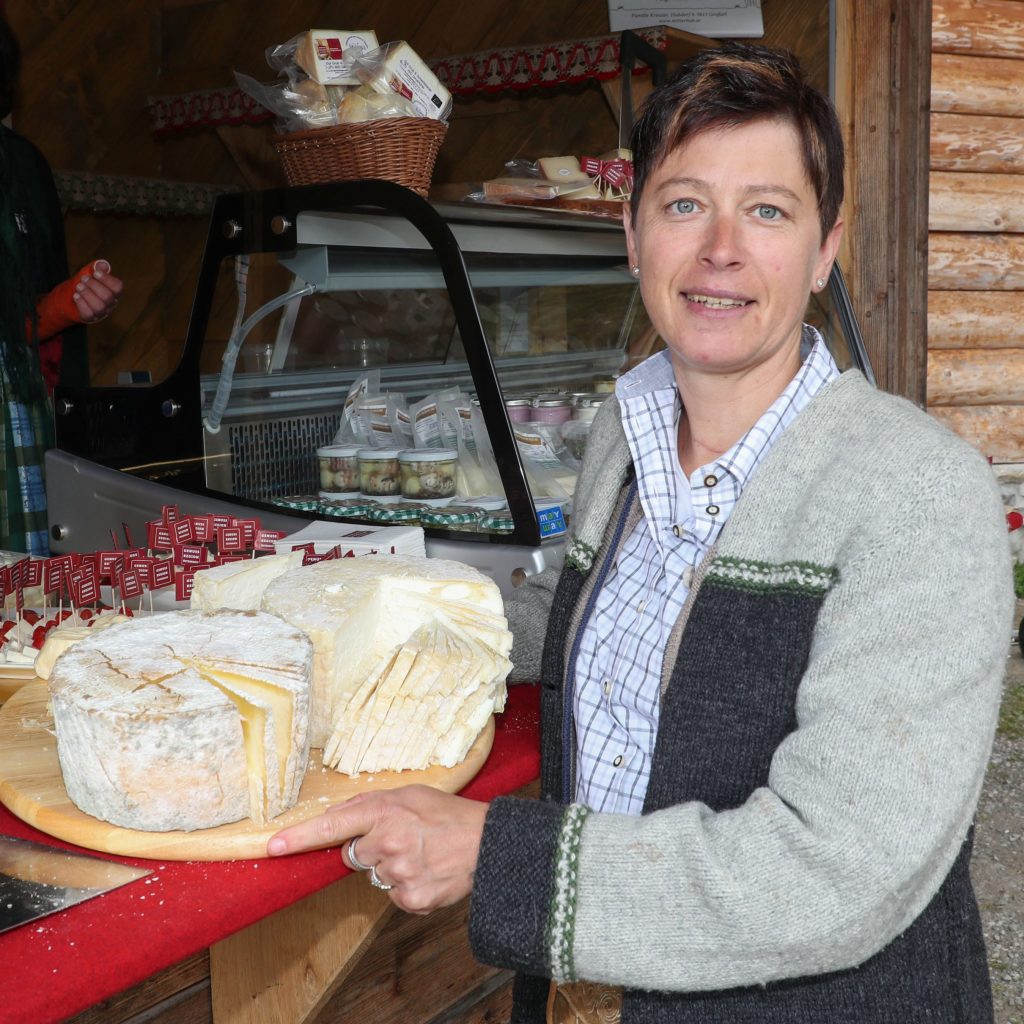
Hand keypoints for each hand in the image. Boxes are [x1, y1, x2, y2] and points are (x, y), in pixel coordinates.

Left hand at [72, 261, 123, 322]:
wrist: (70, 296)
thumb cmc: (84, 284)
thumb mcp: (89, 272)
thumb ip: (96, 267)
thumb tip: (102, 265)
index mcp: (113, 292)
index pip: (118, 287)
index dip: (107, 280)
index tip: (95, 273)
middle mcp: (110, 303)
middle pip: (108, 297)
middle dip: (93, 285)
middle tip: (84, 278)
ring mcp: (101, 312)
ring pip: (99, 307)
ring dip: (87, 294)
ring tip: (78, 286)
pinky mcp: (90, 318)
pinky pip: (88, 313)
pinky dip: (81, 303)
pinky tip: (76, 295)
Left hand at [267, 785, 488, 914]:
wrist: (488, 843)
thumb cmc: (449, 814)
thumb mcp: (410, 794)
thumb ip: (371, 804)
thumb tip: (338, 816)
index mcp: (385, 810)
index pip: (332, 824)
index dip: (300, 837)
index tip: (273, 847)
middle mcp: (388, 842)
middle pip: (354, 855)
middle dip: (371, 849)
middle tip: (402, 839)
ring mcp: (399, 873)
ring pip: (376, 876)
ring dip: (392, 868)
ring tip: (422, 854)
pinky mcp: (411, 898)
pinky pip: (393, 896)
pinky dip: (407, 887)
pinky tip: (428, 872)